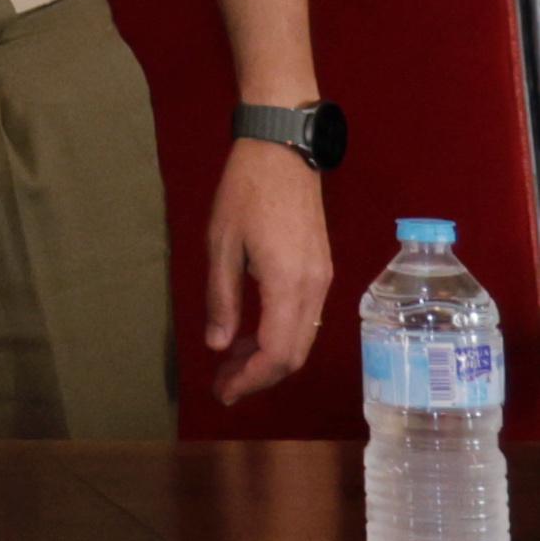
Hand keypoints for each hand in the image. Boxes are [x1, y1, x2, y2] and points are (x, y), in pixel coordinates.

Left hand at [204, 139, 331, 402]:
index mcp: (288, 285)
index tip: (223, 392)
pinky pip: (305, 318)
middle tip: (223, 383)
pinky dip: (280, 335)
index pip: (277, 354)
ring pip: (302, 338)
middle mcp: (314, 290)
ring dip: (269, 357)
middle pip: (294, 354)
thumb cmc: (245, 190)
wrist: (283, 148)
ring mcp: (322, 280)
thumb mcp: (221, 243)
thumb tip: (218, 346)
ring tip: (231, 360)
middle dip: (259, 376)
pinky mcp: (321, 269)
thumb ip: (221, 298)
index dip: (251, 380)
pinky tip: (252, 331)